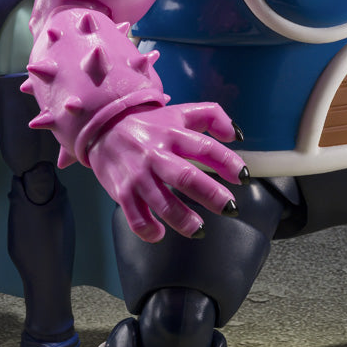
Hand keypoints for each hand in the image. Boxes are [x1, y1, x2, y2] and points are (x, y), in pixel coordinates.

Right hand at [87, 103, 247, 241]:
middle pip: (185, 177)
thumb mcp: (179, 113)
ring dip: (183, 219)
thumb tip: (236, 135)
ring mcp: (137, 175)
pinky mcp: (122, 192)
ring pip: (162, 202)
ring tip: (199, 229)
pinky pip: (136, 217)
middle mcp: (155, 154)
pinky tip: (161, 233)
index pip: (204, 147)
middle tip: (230, 207)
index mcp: (172, 134)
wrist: (103, 128)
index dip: (227, 162)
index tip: (243, 176)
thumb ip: (212, 116)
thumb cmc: (149, 125)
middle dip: (211, 195)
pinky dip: (149, 230)